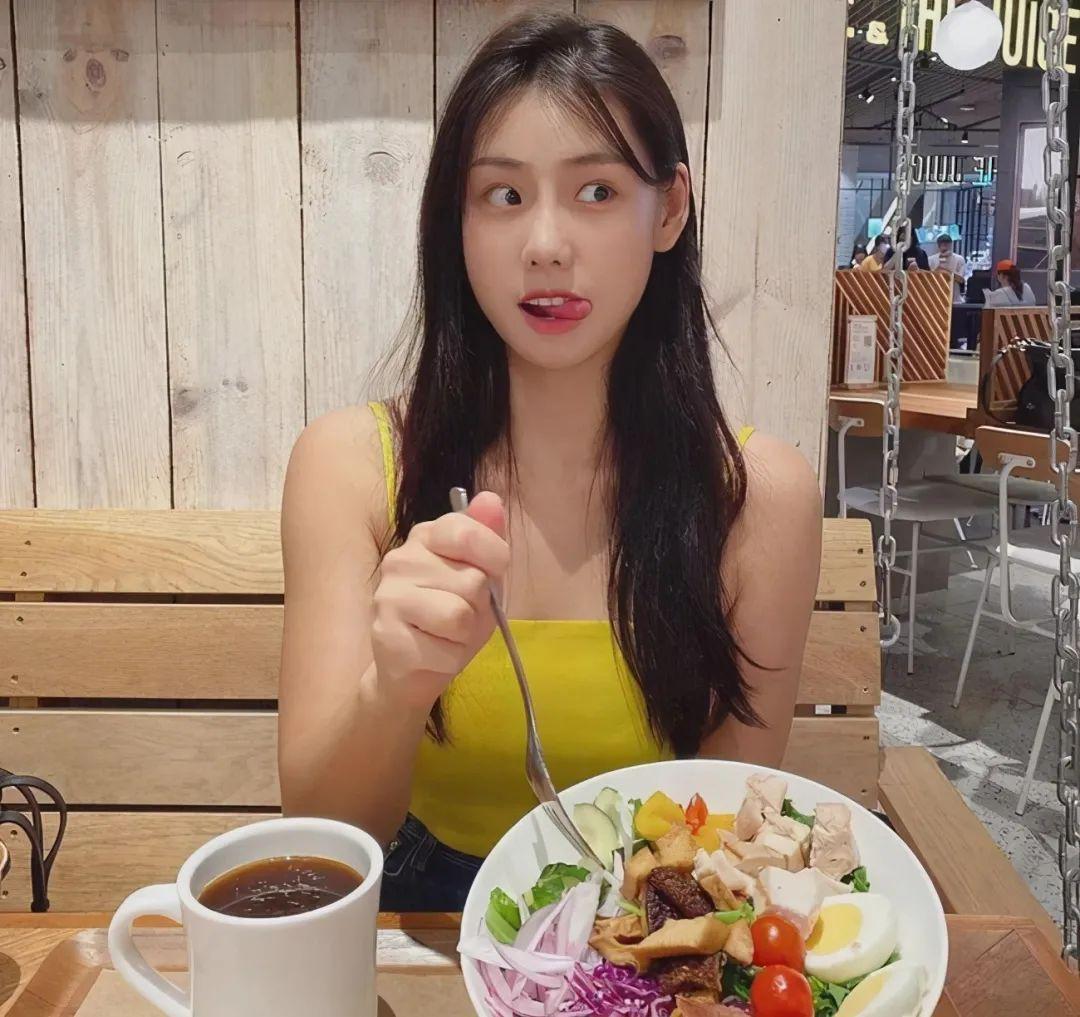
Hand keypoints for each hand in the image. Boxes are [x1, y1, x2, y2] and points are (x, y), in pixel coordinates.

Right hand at [371, 492, 508, 709]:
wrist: (409, 669)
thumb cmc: (450, 618)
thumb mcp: (481, 575)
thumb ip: (487, 537)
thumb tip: (491, 499)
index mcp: (427, 536)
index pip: (467, 531)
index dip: (494, 557)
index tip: (491, 573)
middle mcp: (402, 558)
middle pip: (473, 581)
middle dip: (479, 607)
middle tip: (460, 615)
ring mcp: (389, 595)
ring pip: (460, 615)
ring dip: (465, 635)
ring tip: (446, 635)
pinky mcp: (386, 634)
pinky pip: (446, 648)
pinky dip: (451, 658)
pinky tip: (432, 654)